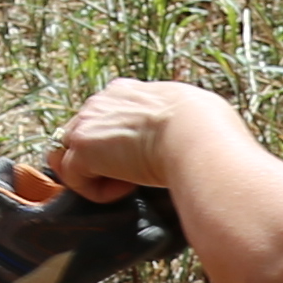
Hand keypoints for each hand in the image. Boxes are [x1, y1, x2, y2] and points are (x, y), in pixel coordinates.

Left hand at [48, 79, 220, 200]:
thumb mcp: (193, 113)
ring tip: (130, 185)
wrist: (197, 136)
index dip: (117, 140)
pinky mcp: (82, 148)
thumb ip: (175, 119)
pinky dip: (98, 191)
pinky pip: (75, 178)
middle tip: (133, 177)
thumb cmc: (209, 129)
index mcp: (127, 90)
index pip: (105, 113)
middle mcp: (101, 100)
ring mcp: (87, 123)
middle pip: (81, 133)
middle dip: (100, 158)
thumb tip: (193, 133)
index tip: (141, 157)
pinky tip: (128, 189)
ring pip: (73, 155)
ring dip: (96, 174)